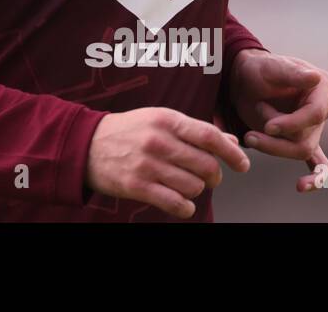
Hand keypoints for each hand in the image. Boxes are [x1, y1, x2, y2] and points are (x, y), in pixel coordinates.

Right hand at [86, 107, 250, 218]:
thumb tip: (230, 141)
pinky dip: (185, 207)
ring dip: (196, 190)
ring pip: (193, 186)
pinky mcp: (137, 186)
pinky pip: (175, 203)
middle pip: (206, 165)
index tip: (242, 164)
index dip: (232, 153)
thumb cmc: (127, 131)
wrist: (85, 144)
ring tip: (185, 184)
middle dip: (213, 175)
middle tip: (208, 176)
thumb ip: (194, 130)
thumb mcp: (159, 121)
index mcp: (166, 120)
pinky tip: (181, 202)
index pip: (209, 136)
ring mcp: (147, 164)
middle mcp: (158, 140)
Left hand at [229, 50, 327, 192]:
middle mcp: (324, 108)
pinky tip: (302, 187)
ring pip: (302, 150)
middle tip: (250, 136)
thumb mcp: (271, 66)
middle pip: (307, 138)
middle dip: (277, 140)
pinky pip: (317, 163)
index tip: (268, 127)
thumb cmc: (259, 69)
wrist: (245, 79)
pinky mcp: (303, 139)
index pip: (315, 114)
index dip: (292, 123)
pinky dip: (314, 177)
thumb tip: (316, 77)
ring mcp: (315, 127)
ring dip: (275, 148)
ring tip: (251, 138)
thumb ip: (292, 73)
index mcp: (323, 86)